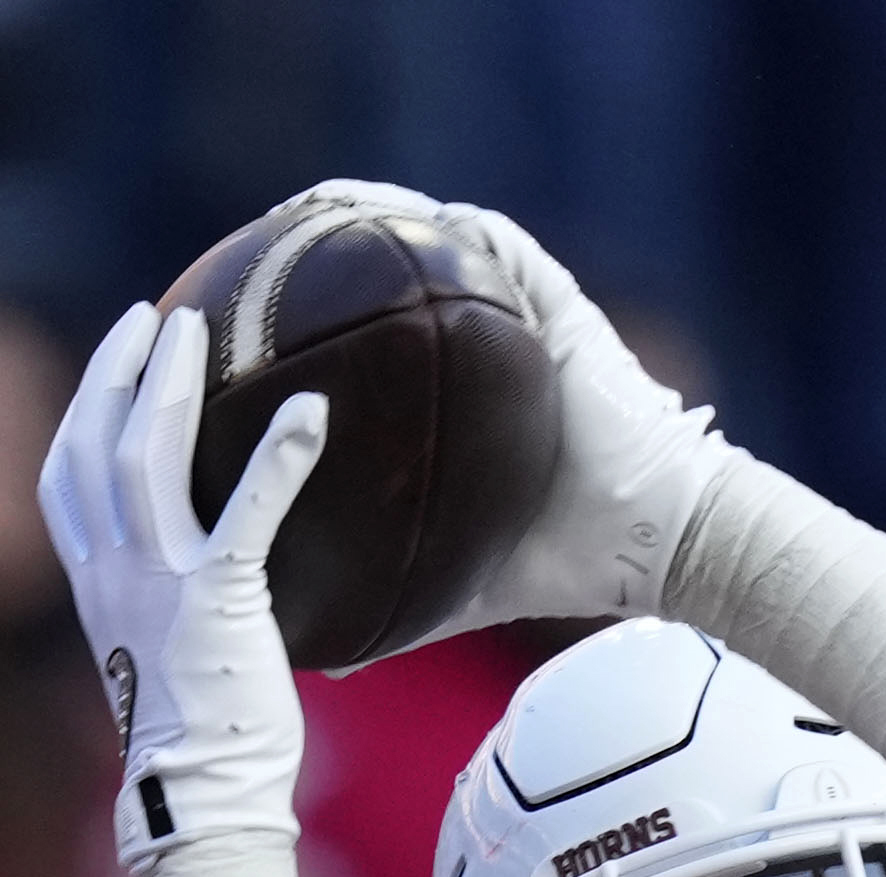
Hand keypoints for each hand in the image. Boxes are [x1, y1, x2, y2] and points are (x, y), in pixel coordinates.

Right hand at [38, 300, 327, 866]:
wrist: (202, 800)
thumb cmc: (202, 742)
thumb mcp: (168, 655)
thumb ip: (175, 603)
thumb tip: (223, 578)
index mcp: (92, 585)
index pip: (62, 477)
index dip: (81, 409)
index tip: (111, 361)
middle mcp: (110, 573)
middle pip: (94, 443)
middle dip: (117, 369)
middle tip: (153, 315)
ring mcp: (157, 583)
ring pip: (145, 456)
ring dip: (172, 385)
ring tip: (199, 330)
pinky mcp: (215, 601)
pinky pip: (246, 511)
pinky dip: (277, 457)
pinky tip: (310, 412)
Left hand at [280, 183, 724, 634]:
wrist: (655, 540)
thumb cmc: (567, 562)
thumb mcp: (456, 586)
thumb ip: (391, 611)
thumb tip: (322, 659)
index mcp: (449, 409)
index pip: (366, 352)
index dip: (296, 335)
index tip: (230, 342)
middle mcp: (476, 352)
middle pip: (380, 278)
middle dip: (308, 259)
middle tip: (242, 264)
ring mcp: (516, 319)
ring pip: (428, 237)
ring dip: (360, 213)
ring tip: (294, 213)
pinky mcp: (553, 301)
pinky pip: (486, 238)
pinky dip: (432, 219)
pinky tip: (373, 209)